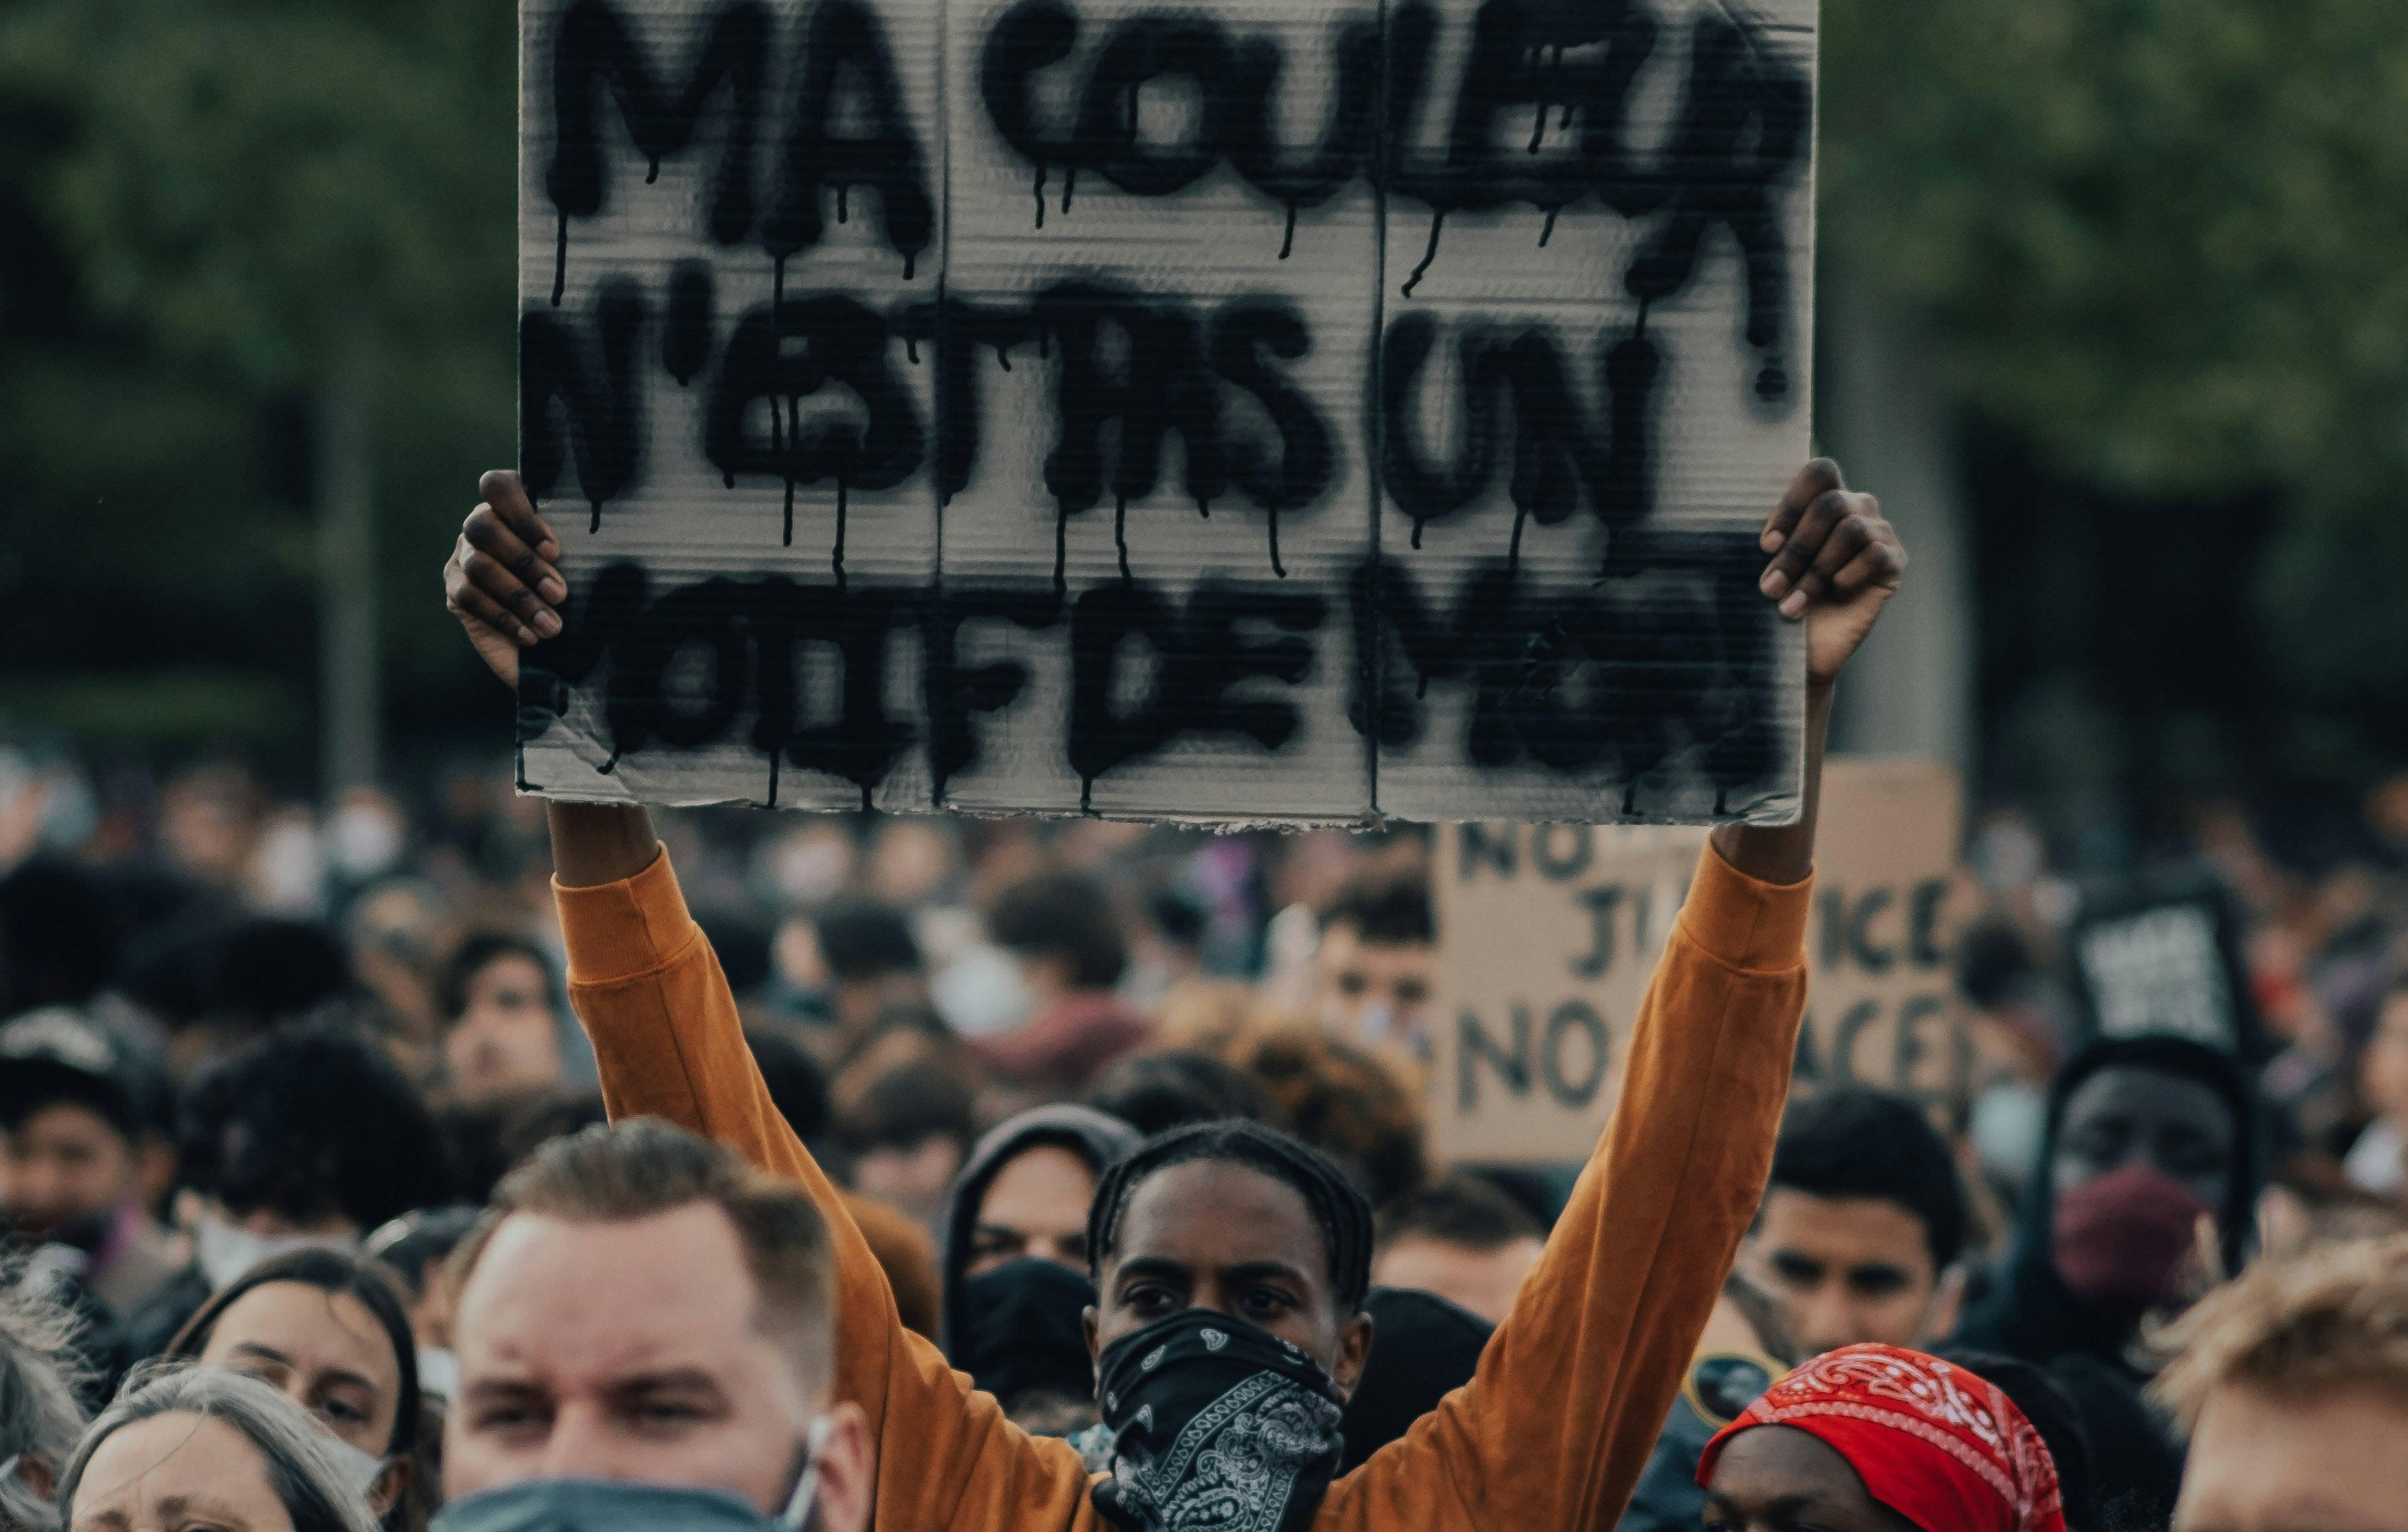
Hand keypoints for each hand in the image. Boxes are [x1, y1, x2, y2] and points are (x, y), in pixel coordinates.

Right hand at [443, 470, 566, 688]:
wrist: (552, 635)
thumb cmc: (578, 583)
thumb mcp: (584, 564)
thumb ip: (584, 550)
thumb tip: (606, 554)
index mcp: (514, 505)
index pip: (499, 486)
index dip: (524, 516)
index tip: (555, 550)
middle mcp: (483, 522)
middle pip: (484, 527)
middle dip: (525, 563)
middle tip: (559, 594)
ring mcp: (464, 554)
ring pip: (479, 565)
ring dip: (519, 597)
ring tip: (551, 625)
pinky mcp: (455, 588)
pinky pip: (469, 597)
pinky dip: (502, 618)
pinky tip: (529, 635)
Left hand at [1754, 459, 1905, 689]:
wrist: (1801, 649)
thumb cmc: (1779, 598)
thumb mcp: (1765, 562)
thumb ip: (1770, 534)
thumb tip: (1755, 516)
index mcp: (1823, 497)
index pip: (1820, 472)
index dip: (1792, 503)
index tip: (1766, 545)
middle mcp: (1856, 507)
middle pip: (1831, 504)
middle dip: (1796, 549)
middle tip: (1769, 586)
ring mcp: (1879, 531)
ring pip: (1851, 530)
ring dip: (1814, 571)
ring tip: (1791, 605)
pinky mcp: (1894, 561)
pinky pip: (1874, 555)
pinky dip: (1847, 577)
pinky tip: (1835, 595)